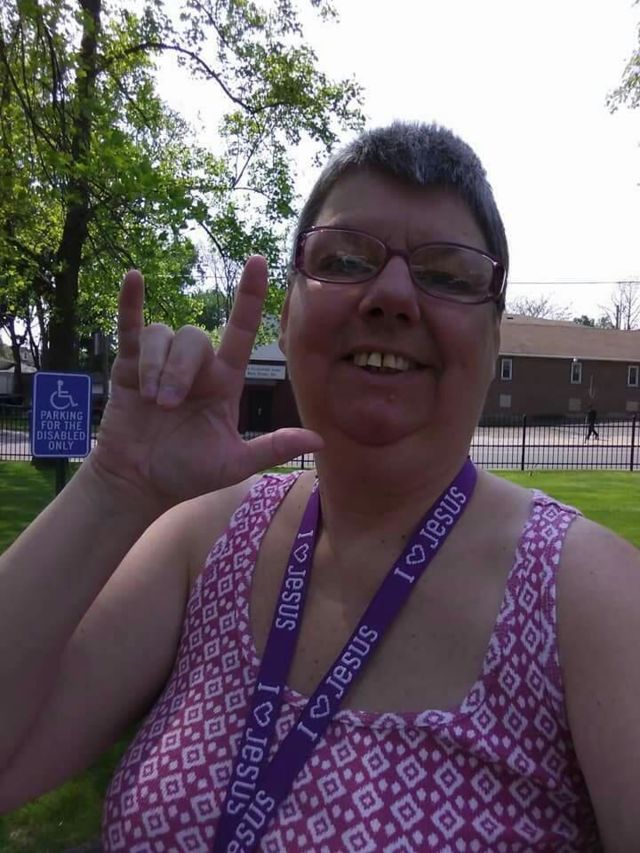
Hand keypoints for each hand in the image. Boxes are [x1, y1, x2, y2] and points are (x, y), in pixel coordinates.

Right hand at [88, 257, 321, 504]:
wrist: (140, 484)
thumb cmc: (187, 473)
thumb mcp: (234, 463)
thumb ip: (272, 447)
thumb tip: (319, 439)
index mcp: (223, 383)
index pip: (240, 332)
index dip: (250, 297)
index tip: (258, 261)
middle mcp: (195, 368)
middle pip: (194, 339)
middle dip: (180, 370)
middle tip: (168, 405)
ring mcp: (160, 364)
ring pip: (163, 335)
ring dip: (158, 365)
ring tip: (151, 398)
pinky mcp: (129, 367)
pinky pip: (131, 328)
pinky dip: (131, 304)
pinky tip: (134, 279)